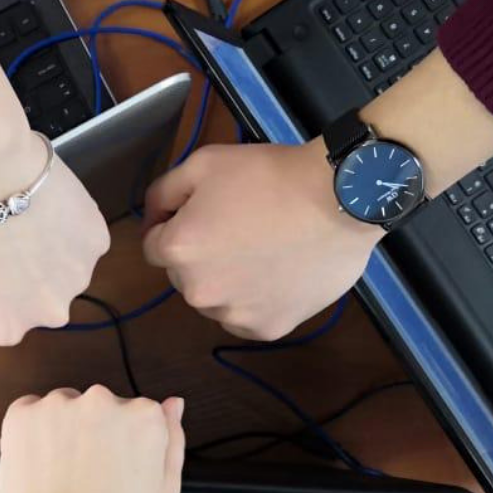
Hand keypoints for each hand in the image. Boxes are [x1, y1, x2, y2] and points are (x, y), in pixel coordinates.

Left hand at [0, 150, 109, 345]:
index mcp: (8, 326)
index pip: (6, 316)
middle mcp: (50, 313)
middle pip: (43, 297)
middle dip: (32, 274)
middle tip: (13, 239)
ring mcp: (78, 278)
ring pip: (68, 268)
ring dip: (55, 251)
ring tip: (30, 218)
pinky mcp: (97, 243)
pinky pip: (85, 238)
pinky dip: (72, 225)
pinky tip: (49, 205)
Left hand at [0, 386, 185, 492]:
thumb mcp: (166, 491)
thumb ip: (173, 438)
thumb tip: (172, 405)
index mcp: (143, 416)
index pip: (138, 413)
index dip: (128, 444)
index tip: (119, 466)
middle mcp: (102, 401)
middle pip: (102, 407)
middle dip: (96, 432)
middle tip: (90, 474)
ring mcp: (60, 406)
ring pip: (66, 408)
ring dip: (64, 429)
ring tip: (63, 473)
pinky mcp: (23, 415)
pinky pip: (31, 412)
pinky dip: (34, 432)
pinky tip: (41, 463)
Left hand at [142, 140, 383, 340]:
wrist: (340, 200)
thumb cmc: (270, 175)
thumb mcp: (205, 163)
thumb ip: (164, 192)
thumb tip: (152, 217)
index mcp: (179, 250)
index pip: (155, 246)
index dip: (175, 225)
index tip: (203, 212)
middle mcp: (199, 291)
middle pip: (184, 275)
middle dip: (201, 254)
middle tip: (239, 226)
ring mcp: (235, 315)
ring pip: (215, 299)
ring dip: (227, 280)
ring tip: (263, 250)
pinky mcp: (269, 329)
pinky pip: (246, 317)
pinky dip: (256, 300)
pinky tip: (277, 273)